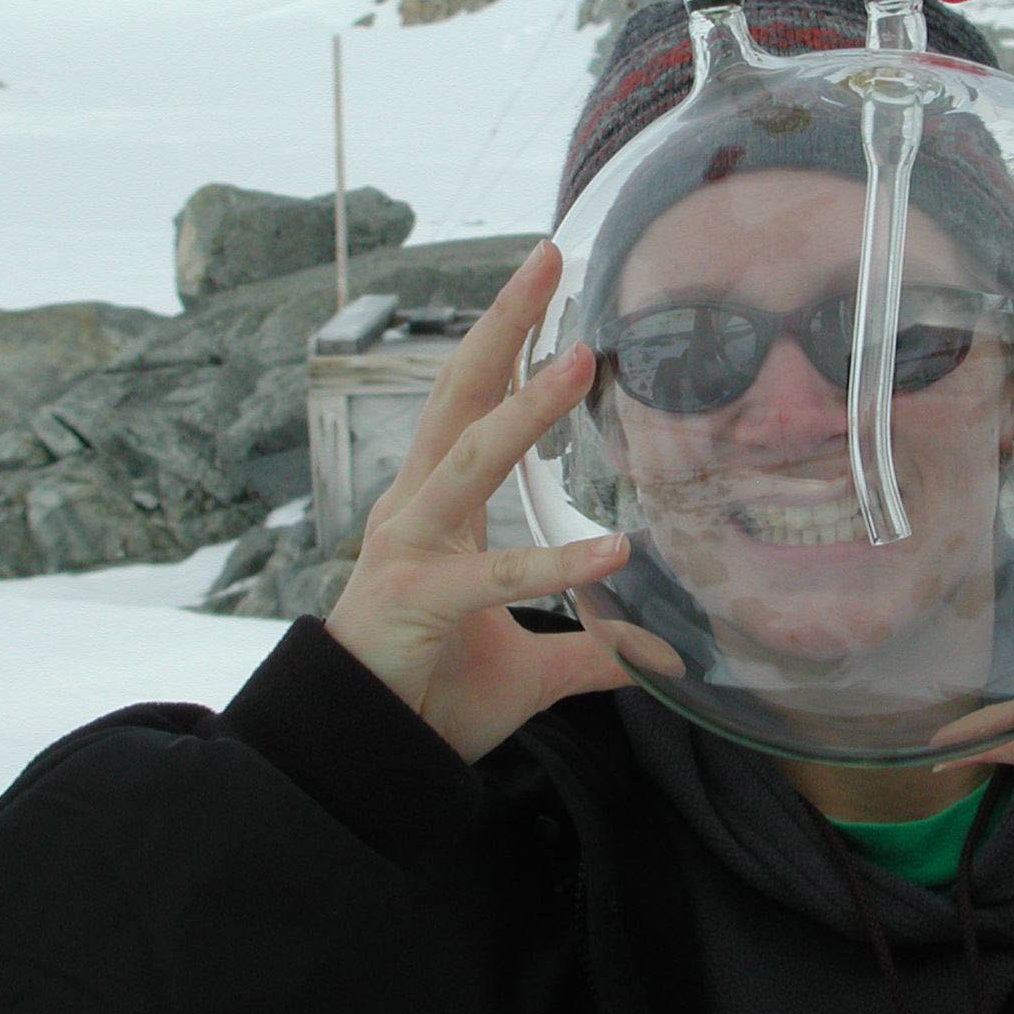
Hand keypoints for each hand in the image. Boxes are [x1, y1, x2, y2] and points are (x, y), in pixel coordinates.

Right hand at [323, 240, 633, 764]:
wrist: (360, 757)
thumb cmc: (429, 693)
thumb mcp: (526, 663)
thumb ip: (587, 648)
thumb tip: (652, 647)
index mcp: (437, 506)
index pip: (470, 400)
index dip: (506, 340)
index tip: (546, 280)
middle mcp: (417, 509)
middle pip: (457, 394)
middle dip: (502, 324)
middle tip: (547, 256)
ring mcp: (409, 549)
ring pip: (469, 461)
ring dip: (525, 409)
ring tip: (581, 360)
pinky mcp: (415, 600)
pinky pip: (492, 575)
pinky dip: (556, 564)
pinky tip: (614, 552)